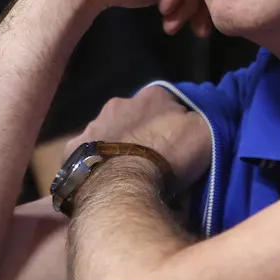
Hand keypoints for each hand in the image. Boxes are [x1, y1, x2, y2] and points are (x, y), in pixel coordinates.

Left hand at [66, 89, 211, 195]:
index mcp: (153, 95)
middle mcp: (119, 103)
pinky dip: (94, 163)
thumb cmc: (168, 156)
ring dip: (118, 146)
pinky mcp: (72, 151)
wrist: (123, 183)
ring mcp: (92, 126)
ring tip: (129, 172)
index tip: (181, 141)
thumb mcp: (205, 133)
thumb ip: (206, 117)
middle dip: (144, 131)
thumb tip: (202, 113)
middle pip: (137, 116)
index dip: (177, 120)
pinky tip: (102, 179)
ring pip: (109, 132)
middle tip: (155, 158)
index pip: (170, 101)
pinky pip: (85, 154)